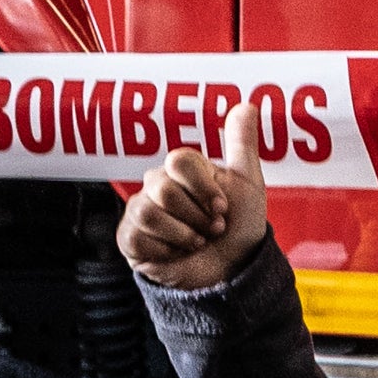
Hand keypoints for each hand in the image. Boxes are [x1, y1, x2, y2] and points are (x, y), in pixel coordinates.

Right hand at [120, 92, 270, 289]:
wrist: (232, 274)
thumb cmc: (238, 229)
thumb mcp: (248, 185)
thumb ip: (242, 145)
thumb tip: (247, 103)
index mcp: (181, 170)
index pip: (179, 160)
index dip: (204, 188)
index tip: (222, 207)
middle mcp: (156, 186)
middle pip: (164, 188)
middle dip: (197, 216)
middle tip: (213, 230)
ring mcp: (140, 211)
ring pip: (150, 211)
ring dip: (184, 234)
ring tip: (198, 243)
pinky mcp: (130, 239)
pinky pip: (138, 236)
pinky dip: (167, 250)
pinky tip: (177, 254)